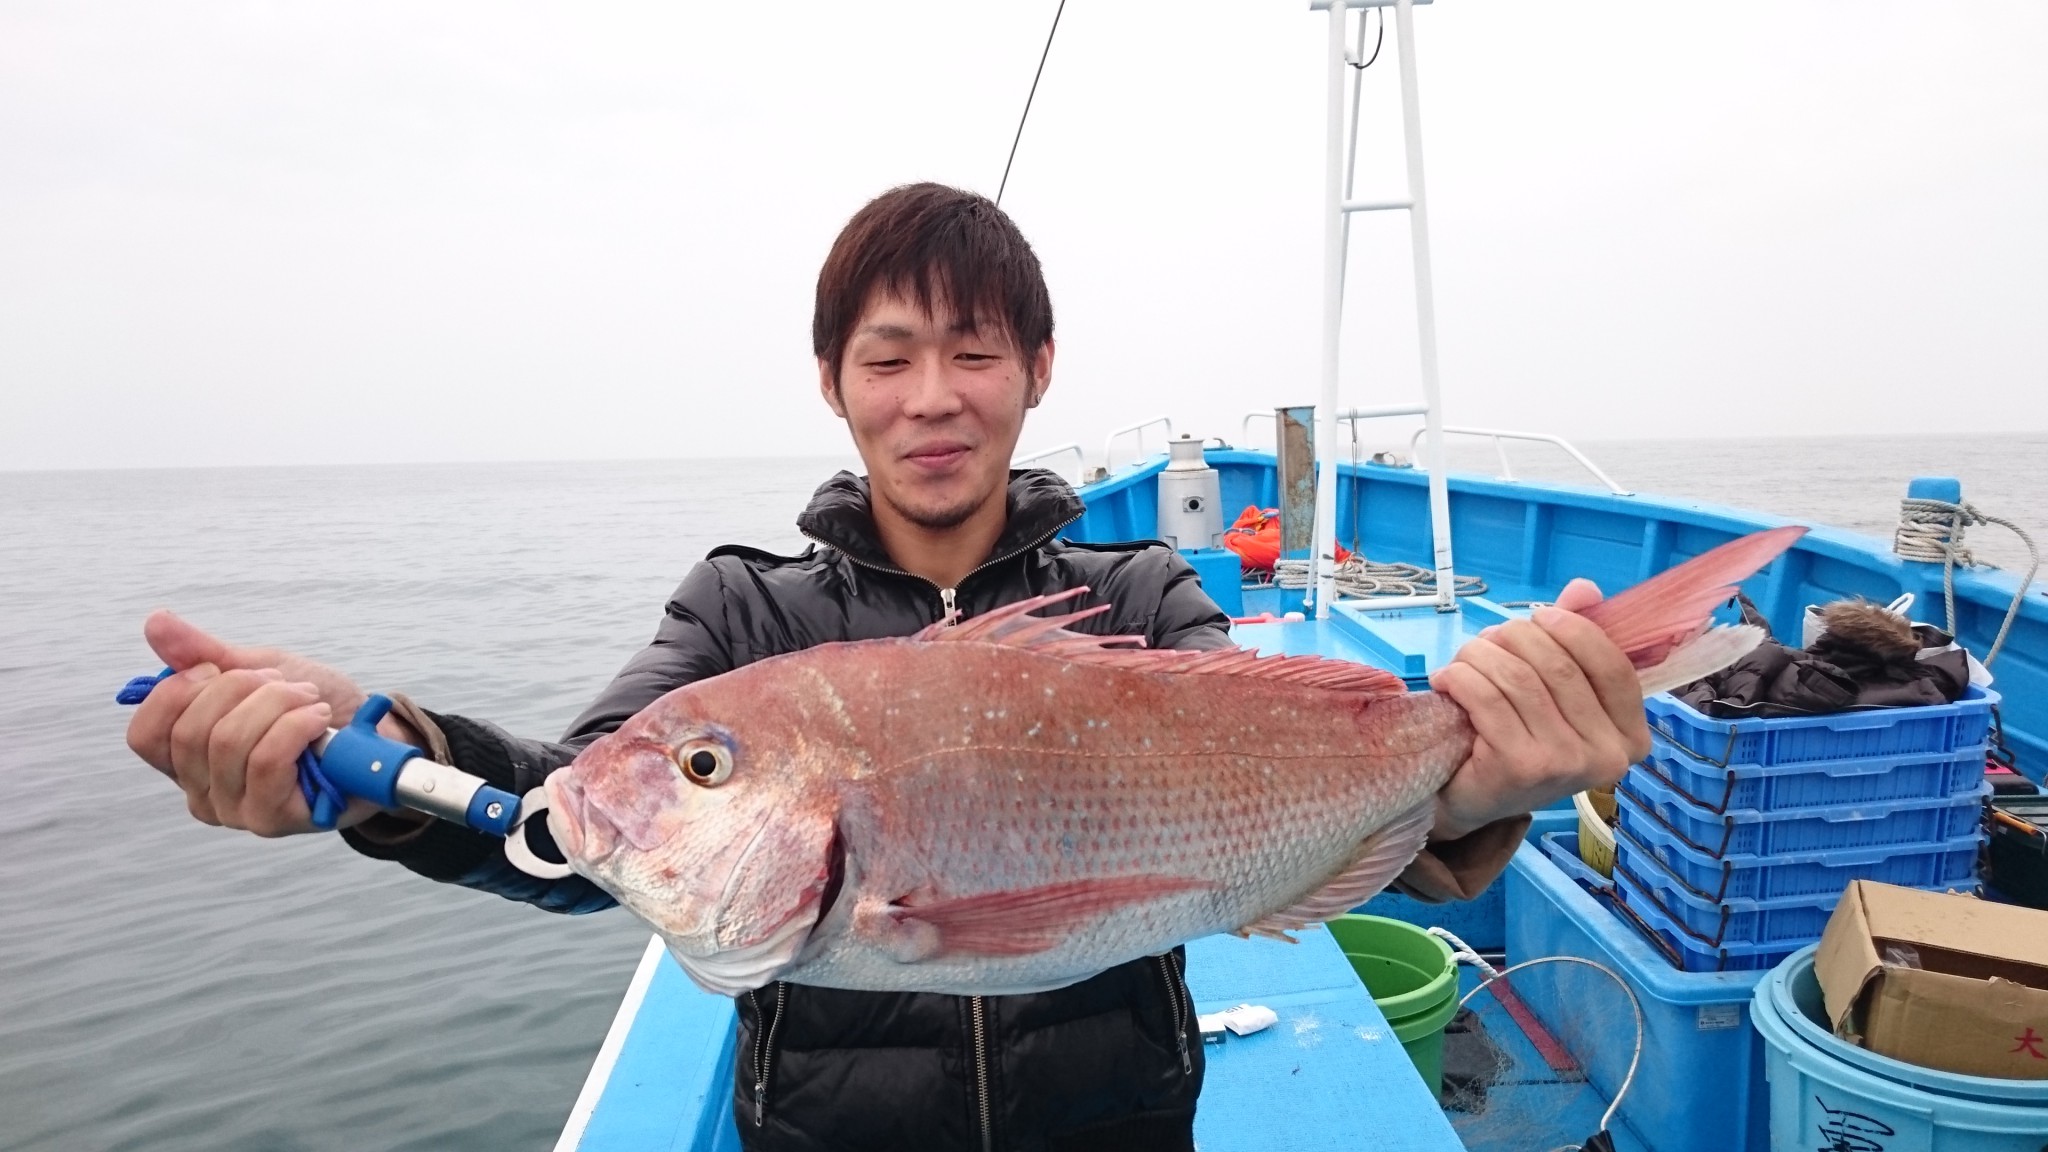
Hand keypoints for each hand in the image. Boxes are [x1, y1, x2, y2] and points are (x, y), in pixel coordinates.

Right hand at [125, 611, 399, 835]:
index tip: (222, 669)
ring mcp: (236, 811)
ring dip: (278, 703)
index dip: (178, 692)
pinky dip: (296, 726)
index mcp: (186, 759)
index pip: (145, 735)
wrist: (377, 737)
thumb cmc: (315, 710)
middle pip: (191, 732)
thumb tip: (156, 623)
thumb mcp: (258, 671)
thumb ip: (204, 653)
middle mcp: (201, 792)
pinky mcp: (274, 818)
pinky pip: (267, 761)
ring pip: (231, 742)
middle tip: (283, 683)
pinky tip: (319, 719)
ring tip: (309, 700)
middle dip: (242, 688)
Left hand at [1426, 579, 1651, 840]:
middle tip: (1488, 642)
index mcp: (1629, 738)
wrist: (1470, 801)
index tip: (1540, 616)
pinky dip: (1459, 678)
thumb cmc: (1518, 740)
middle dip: (1514, 638)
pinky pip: (1486, 697)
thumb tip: (1585, 589)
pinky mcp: (1519, 768)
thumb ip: (1574, 642)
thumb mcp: (1554, 693)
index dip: (1574, 629)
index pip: (1613, 664)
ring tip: (1464, 661)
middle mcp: (1606, 757)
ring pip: (1518, 677)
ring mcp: (1564, 765)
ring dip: (1480, 655)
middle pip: (1558, 665)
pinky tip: (1447, 681)